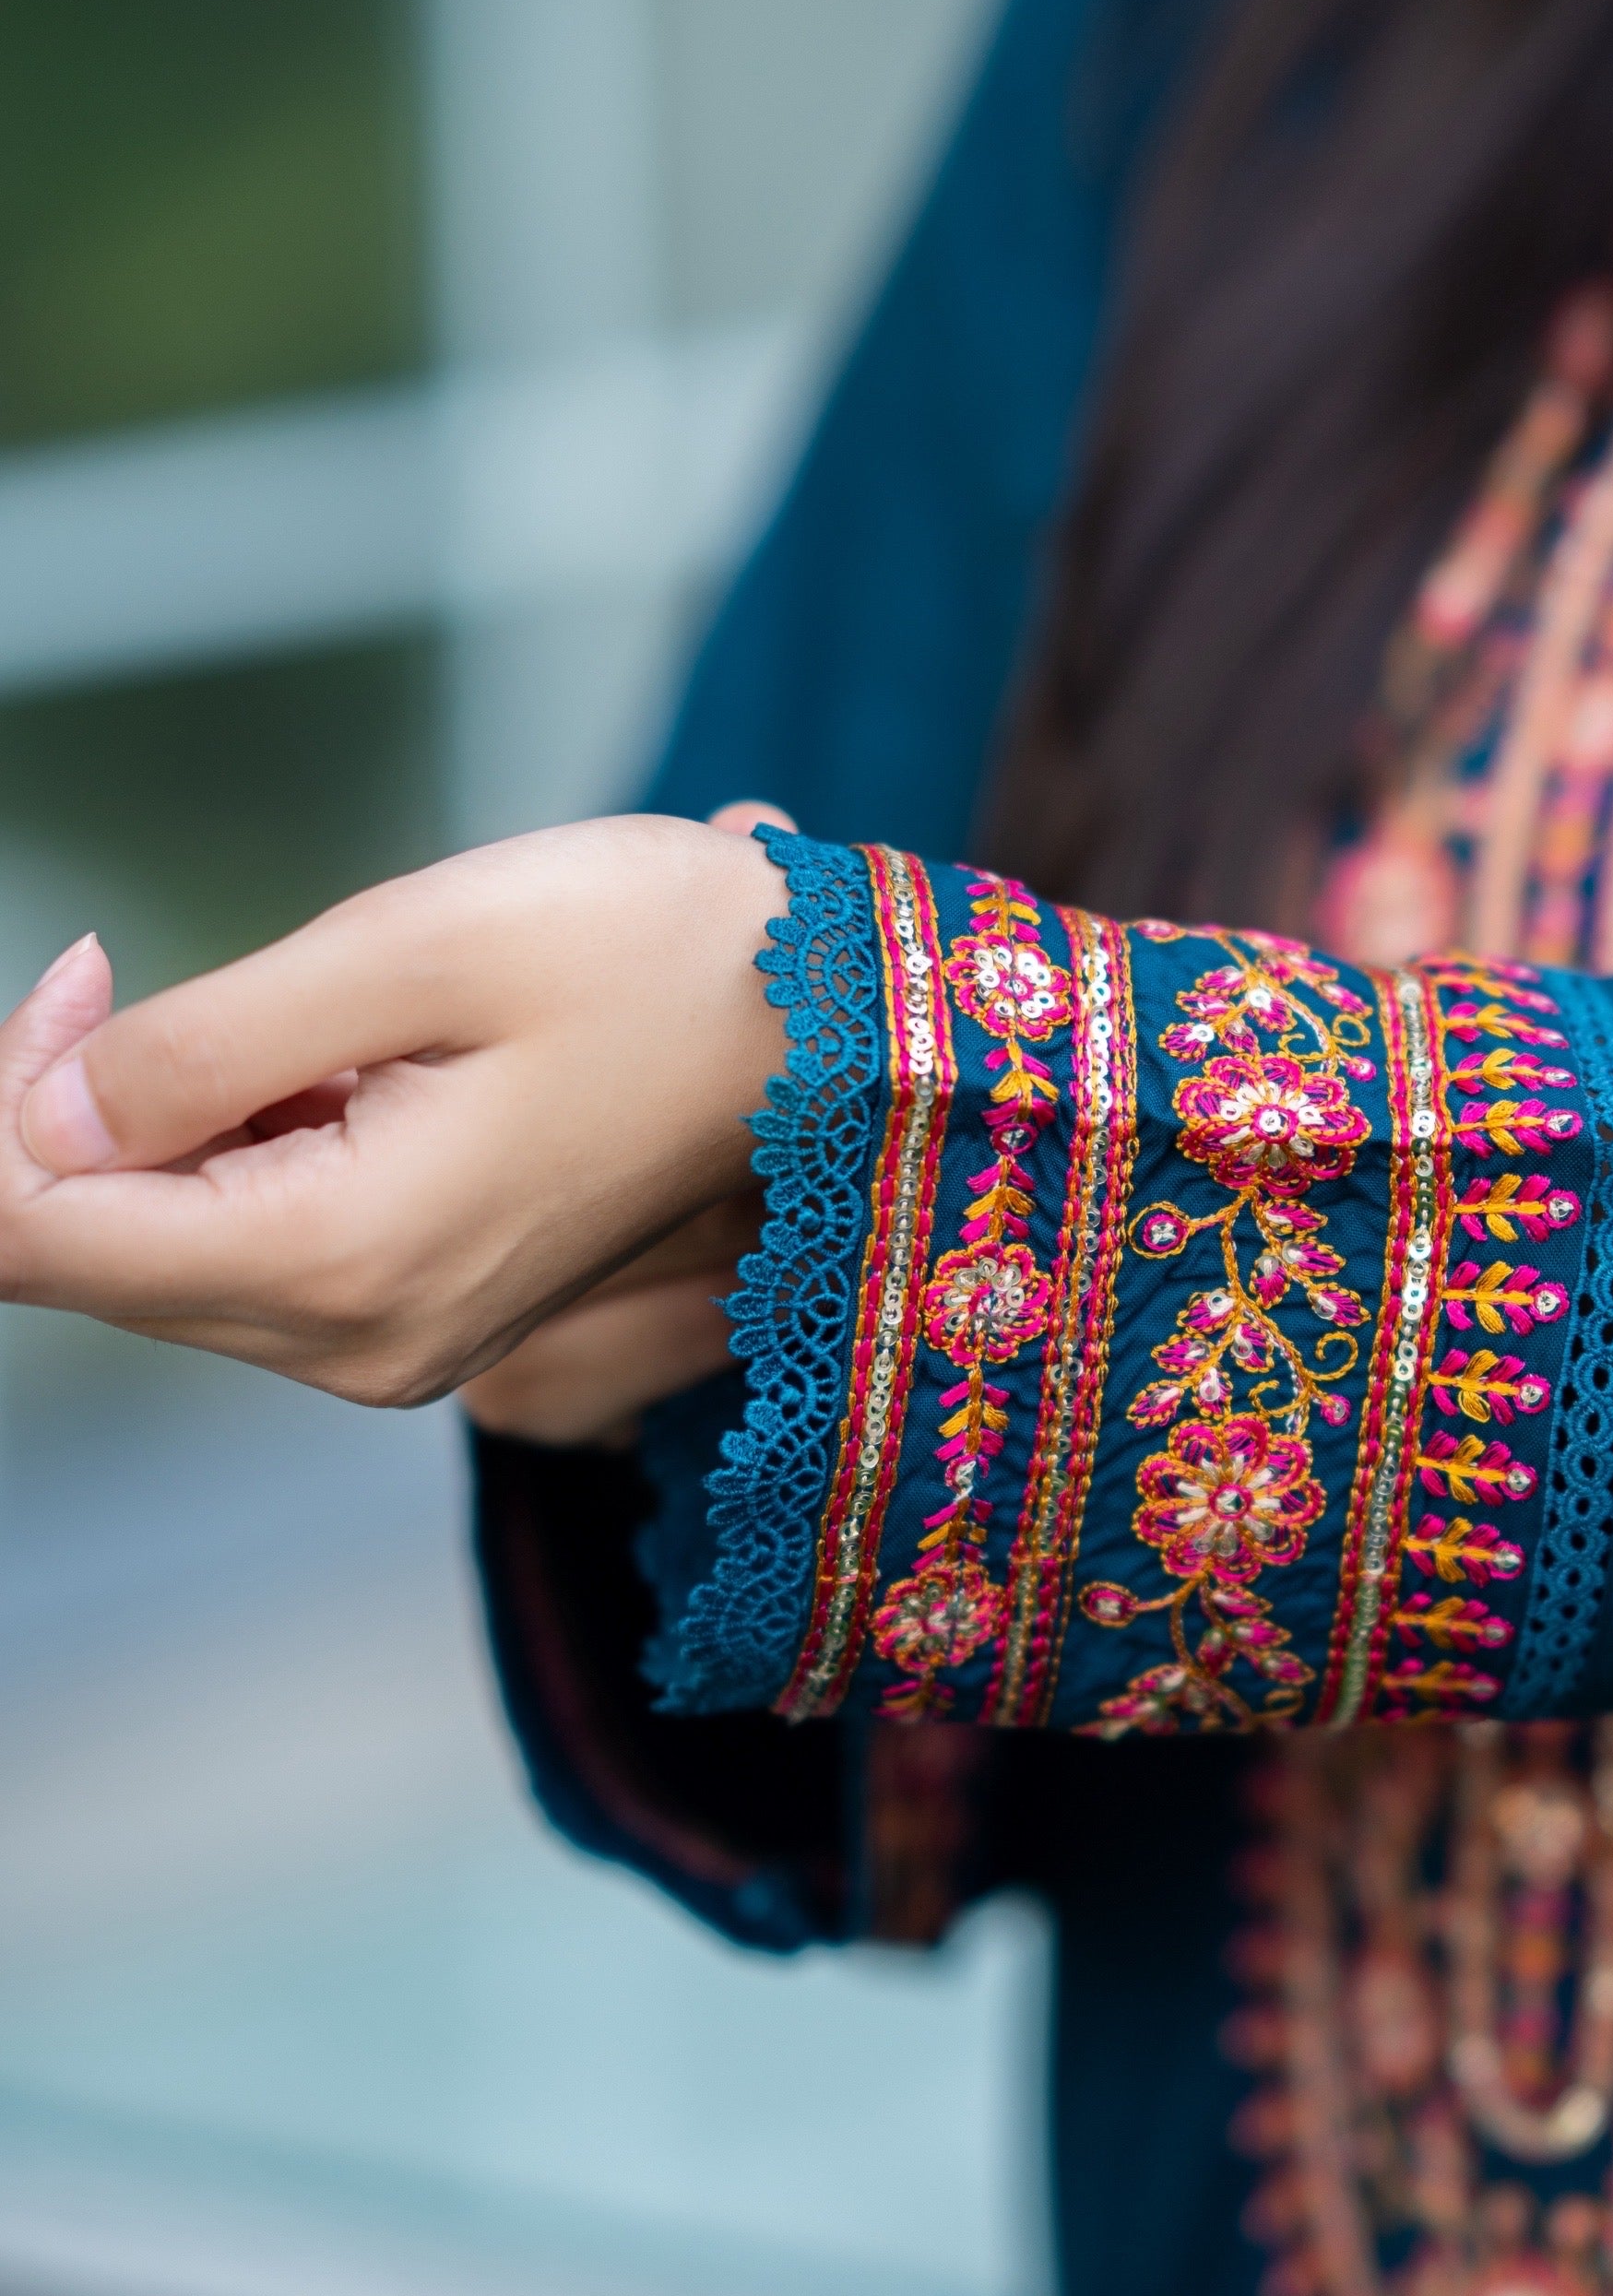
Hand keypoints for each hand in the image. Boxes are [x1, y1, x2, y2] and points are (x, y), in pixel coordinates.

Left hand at [0, 813, 789, 1407]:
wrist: (845, 1035)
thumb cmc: (663, 958)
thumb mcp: (421, 947)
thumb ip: (209, 1042)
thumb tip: (44, 1110)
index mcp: (342, 1259)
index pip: (38, 1230)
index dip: (6, 1097)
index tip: (100, 966)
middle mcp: (353, 1346)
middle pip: (84, 1256)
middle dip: (62, 1110)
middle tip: (136, 970)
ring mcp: (390, 1349)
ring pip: (157, 1258)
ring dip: (156, 1132)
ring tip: (283, 1017)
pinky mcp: (417, 1322)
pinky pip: (248, 1258)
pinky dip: (230, 1158)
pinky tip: (323, 1072)